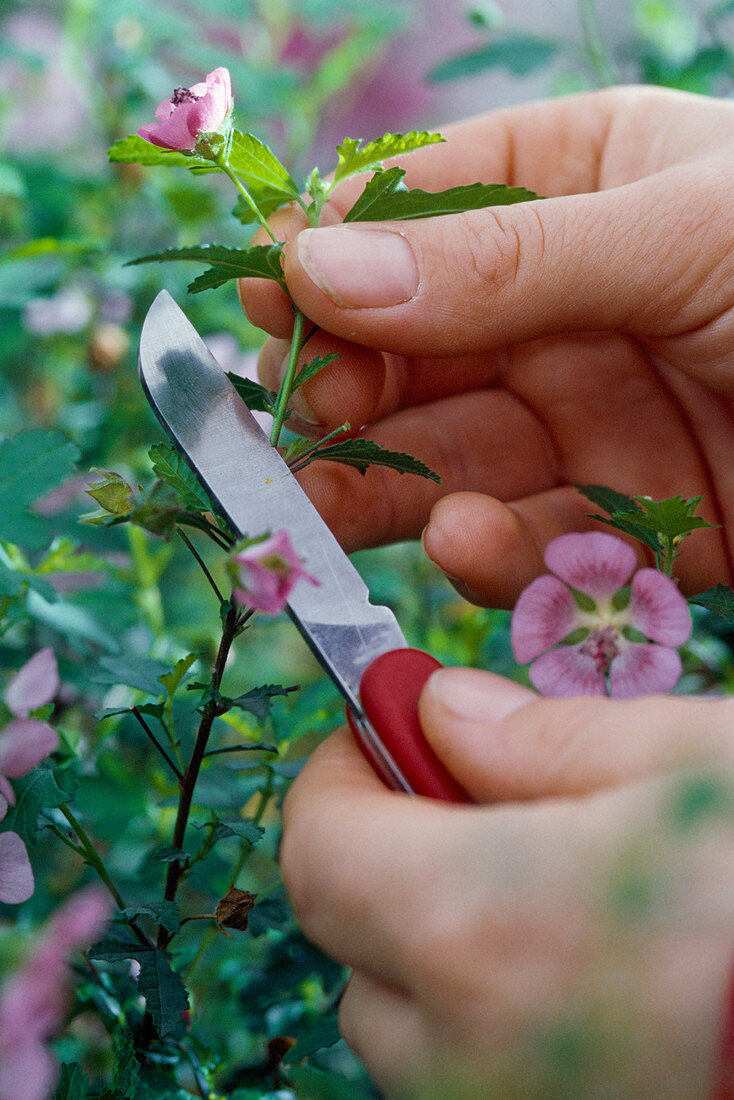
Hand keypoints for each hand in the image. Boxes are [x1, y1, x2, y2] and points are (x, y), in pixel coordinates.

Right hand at [239, 86, 733, 605]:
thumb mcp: (678, 232)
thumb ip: (501, 261)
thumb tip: (319, 263)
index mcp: (586, 185)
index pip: (424, 210)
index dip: (337, 250)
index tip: (265, 291)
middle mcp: (576, 304)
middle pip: (419, 347)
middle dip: (349, 386)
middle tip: (293, 422)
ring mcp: (597, 417)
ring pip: (453, 455)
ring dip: (388, 484)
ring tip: (336, 503)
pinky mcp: (631, 522)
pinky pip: (530, 539)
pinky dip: (489, 552)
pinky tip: (465, 546)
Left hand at [281, 673, 733, 1097]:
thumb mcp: (705, 762)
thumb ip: (542, 738)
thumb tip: (441, 711)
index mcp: (488, 933)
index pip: (319, 850)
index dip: (344, 773)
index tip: (389, 726)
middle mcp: (474, 1061)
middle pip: (353, 943)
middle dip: (393, 854)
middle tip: (479, 797)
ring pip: (406, 1028)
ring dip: (440, 944)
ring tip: (554, 891)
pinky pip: (474, 1080)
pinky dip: (493, 1016)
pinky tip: (589, 971)